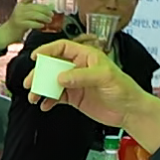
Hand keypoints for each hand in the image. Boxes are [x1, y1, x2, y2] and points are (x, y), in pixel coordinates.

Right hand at [0, 0, 55, 46]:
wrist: (8, 32)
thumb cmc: (21, 22)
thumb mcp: (27, 14)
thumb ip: (37, 10)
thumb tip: (51, 7)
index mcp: (21, 4)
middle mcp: (19, 8)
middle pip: (34, 7)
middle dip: (45, 10)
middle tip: (52, 14)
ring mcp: (18, 16)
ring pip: (33, 15)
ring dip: (43, 17)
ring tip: (49, 20)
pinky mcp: (19, 24)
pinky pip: (30, 23)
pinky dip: (37, 24)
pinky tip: (42, 25)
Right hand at [22, 38, 159, 149]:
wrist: (130, 111)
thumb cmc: (123, 89)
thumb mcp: (105, 77)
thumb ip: (82, 76)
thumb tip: (60, 77)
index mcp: (86, 56)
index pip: (63, 48)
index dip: (48, 50)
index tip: (35, 57)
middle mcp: (79, 68)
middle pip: (53, 66)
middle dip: (39, 74)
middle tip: (29, 82)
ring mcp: (76, 84)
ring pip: (52, 83)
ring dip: (41, 89)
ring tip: (33, 97)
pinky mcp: (75, 98)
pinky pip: (57, 97)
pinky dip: (49, 101)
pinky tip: (44, 106)